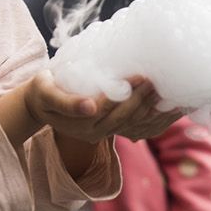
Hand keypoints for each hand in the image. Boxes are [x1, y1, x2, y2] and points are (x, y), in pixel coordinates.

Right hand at [30, 74, 184, 142]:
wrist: (39, 105)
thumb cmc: (42, 92)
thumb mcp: (46, 93)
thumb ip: (67, 102)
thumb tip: (90, 107)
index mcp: (81, 124)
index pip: (109, 110)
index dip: (127, 95)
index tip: (141, 77)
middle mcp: (95, 133)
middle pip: (125, 119)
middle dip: (144, 101)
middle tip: (159, 81)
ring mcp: (103, 133)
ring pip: (134, 127)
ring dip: (154, 113)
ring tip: (171, 96)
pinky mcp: (110, 128)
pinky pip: (137, 129)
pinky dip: (154, 121)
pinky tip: (170, 109)